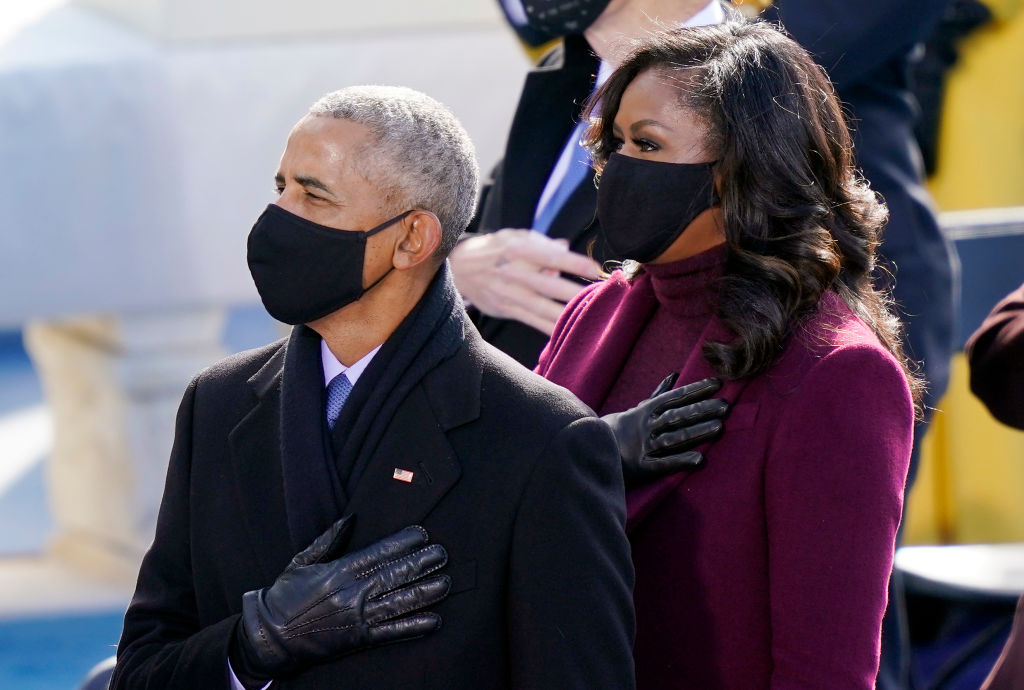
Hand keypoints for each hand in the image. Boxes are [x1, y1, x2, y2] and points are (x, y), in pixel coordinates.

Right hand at [234, 516, 449, 678]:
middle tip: (443, 554)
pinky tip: (434, 621)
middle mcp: (351, 592)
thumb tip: (351, 518)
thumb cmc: (284, 596)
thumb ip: (328, 540)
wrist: (269, 637)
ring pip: (398, 602)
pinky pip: (391, 633)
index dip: (403, 543)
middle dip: (421, 563)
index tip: (422, 534)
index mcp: (338, 570)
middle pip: (394, 575)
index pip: (378, 552)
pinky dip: (414, 627)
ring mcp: (356, 617)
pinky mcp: (358, 639)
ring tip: (445, 583)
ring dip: (424, 592)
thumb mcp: (302, 562)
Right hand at [450, 229, 600, 335]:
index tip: (595, 269)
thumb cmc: (493, 249)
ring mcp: (507, 294)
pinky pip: (531, 321)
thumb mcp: (514, 236)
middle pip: (547, 285)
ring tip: (588, 318)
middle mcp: (512, 272)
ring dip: (564, 314)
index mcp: (516, 249)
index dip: (573, 263)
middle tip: (599, 297)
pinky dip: (548, 328)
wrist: (457, 268)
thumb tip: (564, 246)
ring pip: (540, 307)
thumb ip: (541, 242)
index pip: (549, 256)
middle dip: (573, 293)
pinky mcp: (505, 309)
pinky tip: (566, 333)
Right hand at [602, 374, 728, 484]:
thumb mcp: (639, 408)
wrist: (595, 449)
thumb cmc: (622, 428)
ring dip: (697, 432)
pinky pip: (664, 464)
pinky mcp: (642, 467)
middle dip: (702, 410)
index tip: (717, 384)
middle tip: (725, 406)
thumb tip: (674, 375)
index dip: (696, 390)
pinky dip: (680, 461)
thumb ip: (659, 394)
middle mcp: (647, 426)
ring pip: (674, 437)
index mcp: (647, 410)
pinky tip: (699, 459)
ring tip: (719, 427)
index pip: (675, 397)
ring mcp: (645, 447)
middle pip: (678, 416)